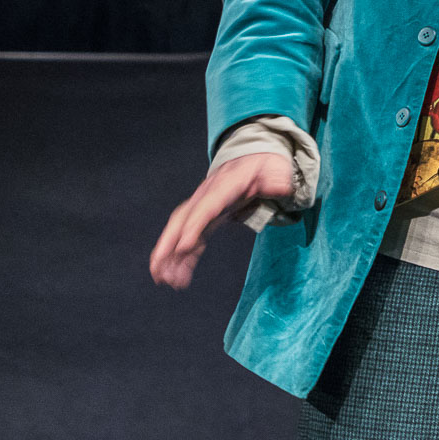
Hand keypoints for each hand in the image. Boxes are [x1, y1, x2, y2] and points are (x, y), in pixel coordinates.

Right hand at [148, 152, 295, 288]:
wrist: (253, 158)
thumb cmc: (265, 166)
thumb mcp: (276, 168)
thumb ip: (277, 178)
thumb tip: (281, 186)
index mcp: (225, 186)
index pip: (206, 208)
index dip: (194, 227)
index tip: (184, 247)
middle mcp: (207, 197)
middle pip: (182, 219)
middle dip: (167, 244)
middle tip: (157, 269)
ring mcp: (204, 208)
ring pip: (180, 231)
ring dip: (169, 255)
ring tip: (162, 280)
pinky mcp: (206, 219)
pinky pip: (191, 240)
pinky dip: (183, 258)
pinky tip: (179, 278)